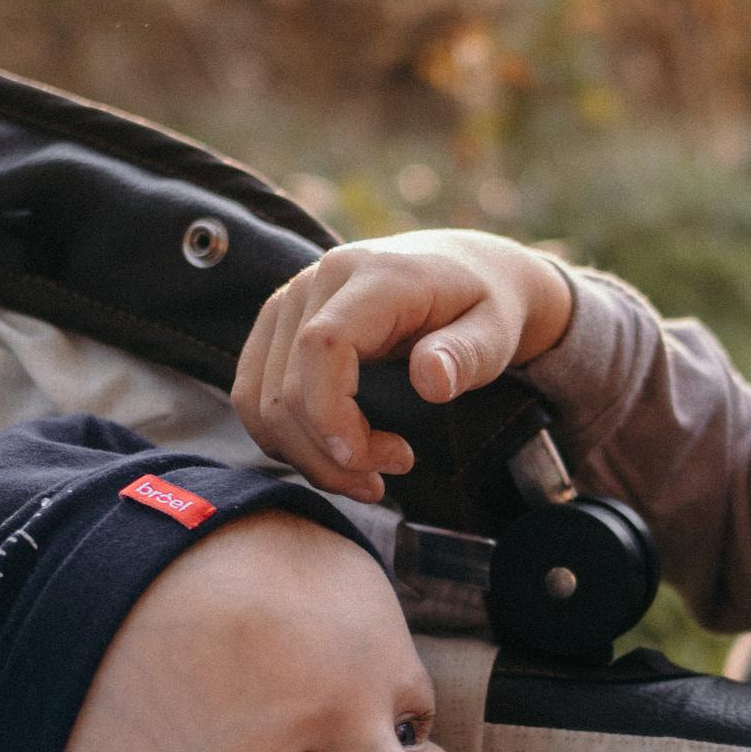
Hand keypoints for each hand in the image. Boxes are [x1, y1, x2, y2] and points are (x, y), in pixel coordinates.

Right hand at [231, 229, 575, 501]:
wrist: (466, 271)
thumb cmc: (484, 307)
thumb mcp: (497, 332)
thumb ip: (467, 355)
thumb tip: (432, 379)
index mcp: (375, 276)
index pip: (322, 346)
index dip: (331, 414)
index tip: (373, 462)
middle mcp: (318, 280)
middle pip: (286, 385)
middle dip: (328, 454)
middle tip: (384, 480)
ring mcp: (289, 299)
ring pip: (260, 398)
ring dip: (304, 454)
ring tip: (365, 475)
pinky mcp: (276, 323)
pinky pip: (253, 392)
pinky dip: (286, 437)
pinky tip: (334, 453)